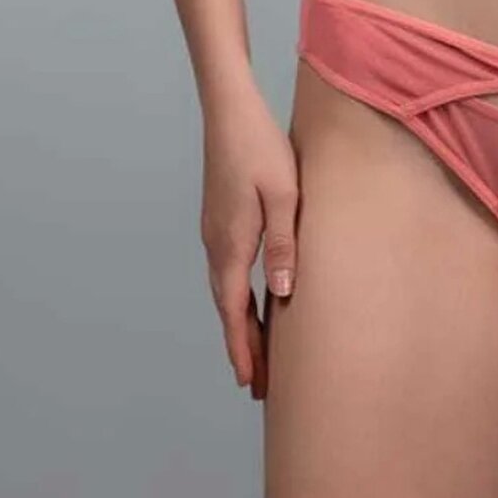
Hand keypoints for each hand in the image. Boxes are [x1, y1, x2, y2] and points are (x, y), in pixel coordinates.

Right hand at [199, 83, 299, 403]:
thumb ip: (284, 245)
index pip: (235, 312)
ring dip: (238, 324)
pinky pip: (226, 272)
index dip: (244, 350)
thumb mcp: (283, 196)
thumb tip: (282, 296)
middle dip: (242, 348)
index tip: (250, 384)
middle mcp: (216, 245)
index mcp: (232, 244)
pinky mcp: (218, 220)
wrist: (228, 111)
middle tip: (257, 386)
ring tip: (256, 354)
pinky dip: (236, 299)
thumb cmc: (261, 149)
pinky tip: (249, 302)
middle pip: (228, 309)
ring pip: (225, 292)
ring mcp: (213, 233)